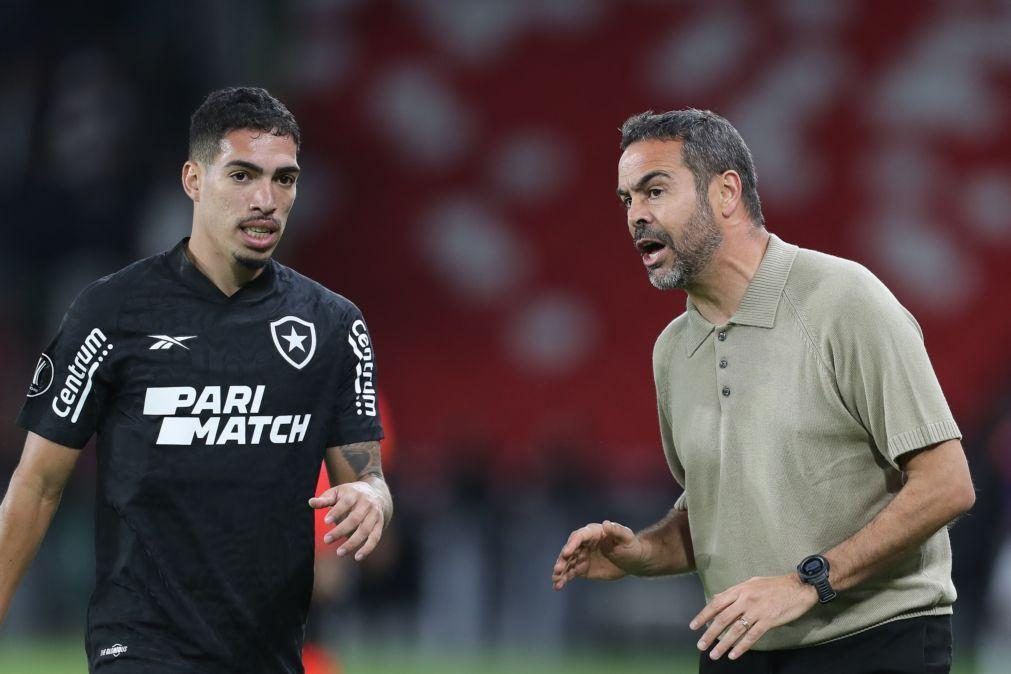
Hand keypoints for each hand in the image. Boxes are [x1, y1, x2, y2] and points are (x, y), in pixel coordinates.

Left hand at [308, 482, 385, 560]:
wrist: (377, 493)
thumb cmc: (350, 495)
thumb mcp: (338, 493)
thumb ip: (324, 499)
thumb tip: (310, 502)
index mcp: (355, 494)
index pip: (346, 503)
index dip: (336, 512)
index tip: (325, 521)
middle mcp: (367, 504)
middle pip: (355, 518)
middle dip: (340, 530)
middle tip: (326, 540)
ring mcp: (374, 515)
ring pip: (365, 530)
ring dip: (352, 542)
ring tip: (339, 552)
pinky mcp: (380, 524)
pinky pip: (375, 538)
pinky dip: (367, 548)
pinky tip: (357, 557)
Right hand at [551, 520, 645, 589]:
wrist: (632, 561)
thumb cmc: (631, 545)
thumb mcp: (626, 537)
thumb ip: (617, 531)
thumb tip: (606, 524)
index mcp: (593, 532)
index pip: (579, 536)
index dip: (572, 544)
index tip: (566, 553)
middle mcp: (584, 543)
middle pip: (569, 550)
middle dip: (563, 559)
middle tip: (558, 569)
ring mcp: (582, 556)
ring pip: (568, 562)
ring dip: (560, 571)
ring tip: (556, 580)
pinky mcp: (582, 568)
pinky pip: (570, 573)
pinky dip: (564, 579)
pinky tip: (558, 586)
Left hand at [690, 574, 817, 660]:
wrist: (798, 586)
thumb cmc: (774, 585)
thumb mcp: (751, 583)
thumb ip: (734, 592)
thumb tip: (717, 598)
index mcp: (740, 589)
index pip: (716, 603)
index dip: (704, 615)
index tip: (694, 626)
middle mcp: (745, 599)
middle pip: (723, 619)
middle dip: (710, 634)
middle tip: (701, 645)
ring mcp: (757, 611)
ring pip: (735, 630)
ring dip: (723, 644)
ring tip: (714, 654)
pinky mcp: (768, 621)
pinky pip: (752, 636)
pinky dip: (741, 647)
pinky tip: (733, 654)